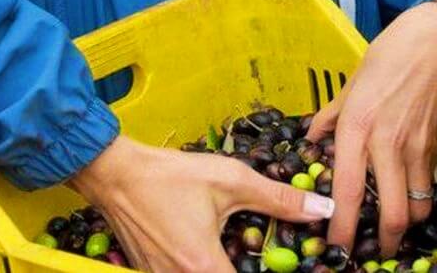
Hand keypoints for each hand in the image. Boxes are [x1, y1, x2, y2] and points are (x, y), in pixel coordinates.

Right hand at [66, 135, 334, 271]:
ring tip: (238, 253)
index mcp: (202, 266)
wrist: (115, 173)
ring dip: (225, 269)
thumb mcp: (230, 180)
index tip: (283, 268)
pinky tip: (210, 253)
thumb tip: (321, 208)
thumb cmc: (168, 175)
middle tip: (265, 262)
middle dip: (247, 271)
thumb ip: (278, 200)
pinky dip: (201, 269)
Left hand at [306, 4, 436, 255]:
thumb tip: (311, 139)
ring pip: (416, 207)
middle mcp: (387, 143)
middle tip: (371, 252)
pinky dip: (421, 202)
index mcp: (357, 127)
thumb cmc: (393, 53)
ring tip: (392, 230)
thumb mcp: (353, 83)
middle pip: (391, 213)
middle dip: (382, 243)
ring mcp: (418, 147)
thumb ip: (331, 116)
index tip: (334, 249)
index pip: (347, 191)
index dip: (341, 227)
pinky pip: (430, 187)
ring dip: (404, 226)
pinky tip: (411, 202)